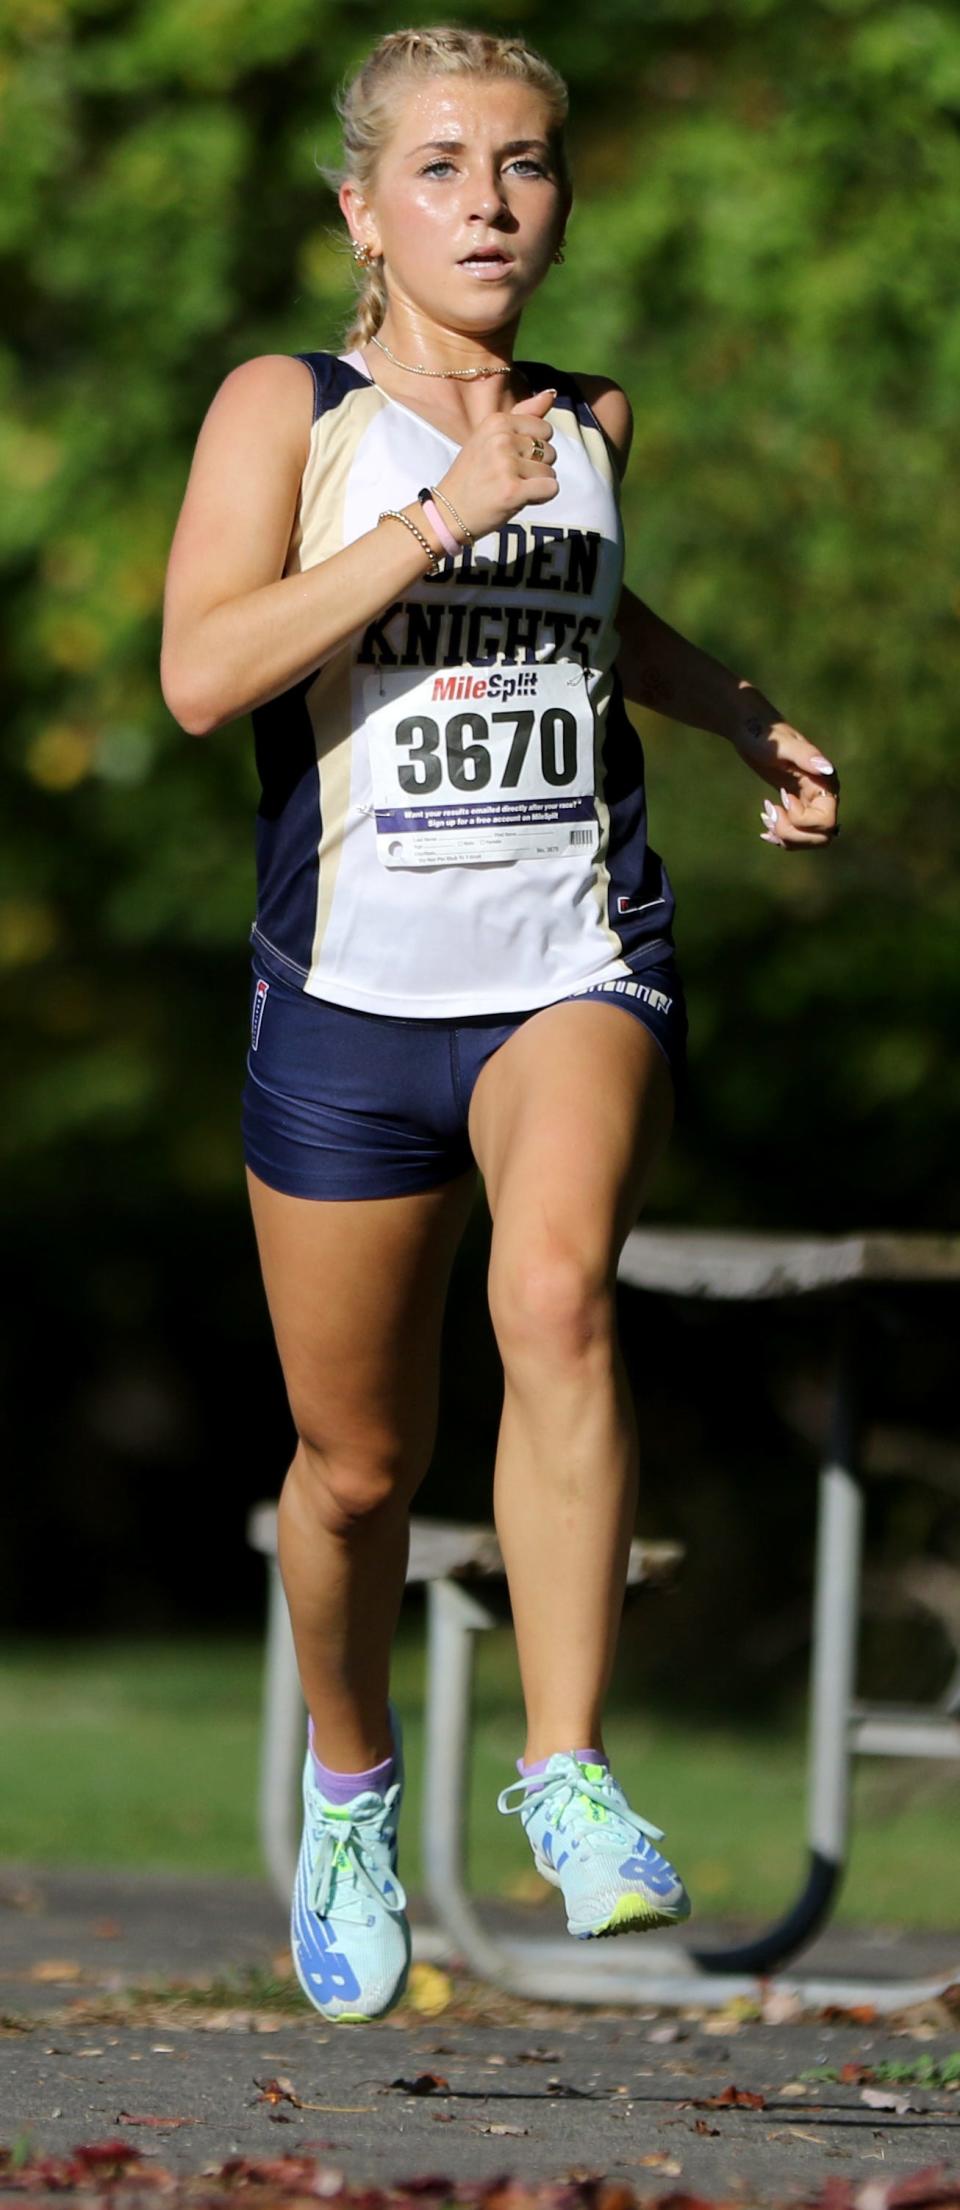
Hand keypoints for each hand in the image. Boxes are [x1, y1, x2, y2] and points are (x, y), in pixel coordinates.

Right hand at [432, 387, 557, 542]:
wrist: (448, 511)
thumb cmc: (474, 475)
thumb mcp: (491, 437)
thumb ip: (524, 415)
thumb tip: (551, 393)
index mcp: (497, 421)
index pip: (544, 428)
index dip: (534, 448)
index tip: (512, 459)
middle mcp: (501, 438)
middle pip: (549, 450)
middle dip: (536, 467)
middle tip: (509, 476)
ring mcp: (506, 464)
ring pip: (550, 471)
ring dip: (536, 484)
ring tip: (511, 487)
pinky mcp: (513, 490)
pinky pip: (551, 489)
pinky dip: (541, 498)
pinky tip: (520, 499)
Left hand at [731, 692, 839, 849]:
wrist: (750, 730)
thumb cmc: (765, 735)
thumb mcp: (782, 746)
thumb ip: (806, 756)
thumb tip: (827, 769)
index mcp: (825, 784)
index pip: (826, 823)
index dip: (802, 821)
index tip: (782, 798)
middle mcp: (822, 795)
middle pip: (821, 837)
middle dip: (793, 834)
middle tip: (769, 815)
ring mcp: (809, 802)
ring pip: (809, 839)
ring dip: (786, 837)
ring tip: (765, 818)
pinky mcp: (796, 805)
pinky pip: (796, 833)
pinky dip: (780, 836)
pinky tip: (764, 828)